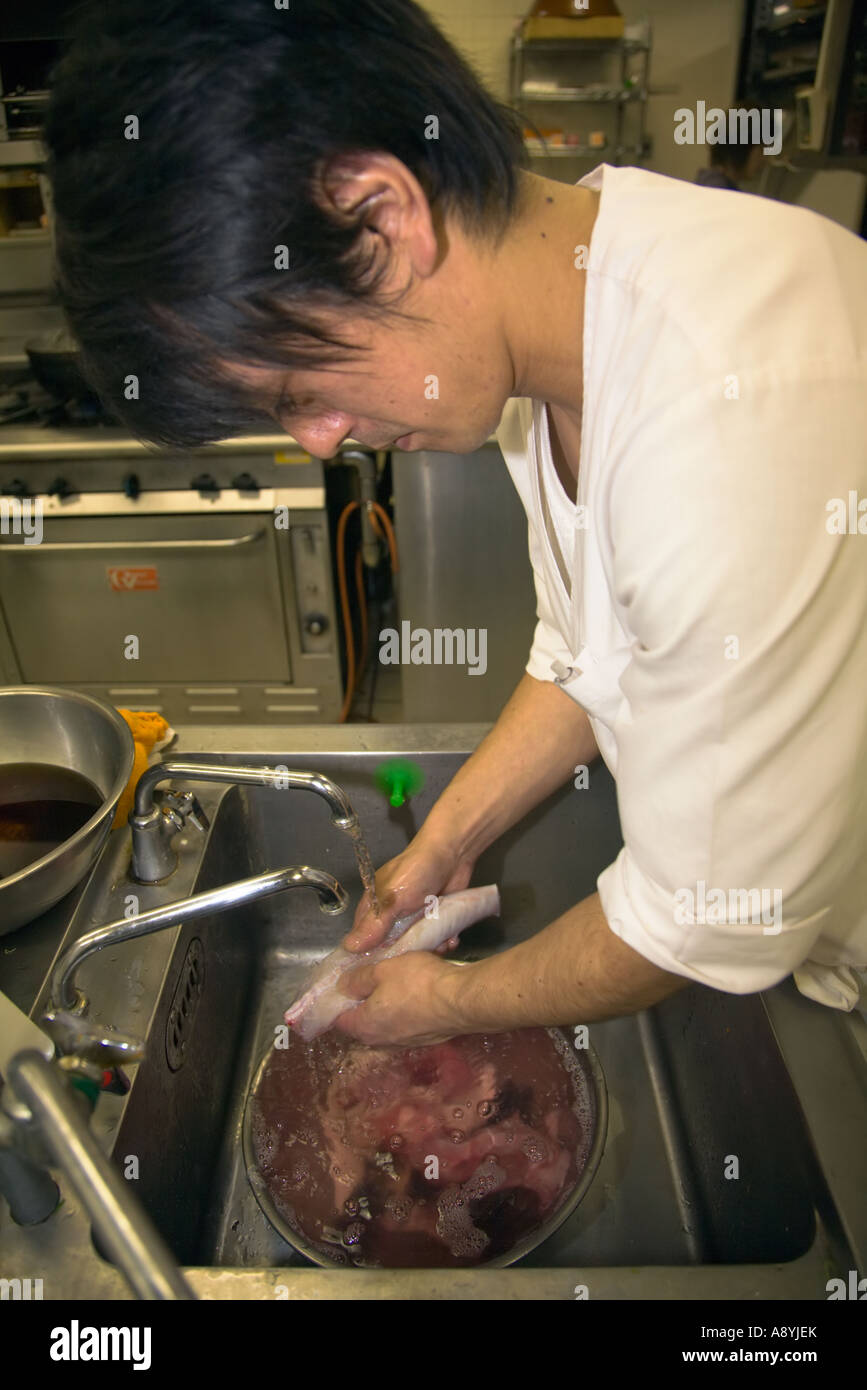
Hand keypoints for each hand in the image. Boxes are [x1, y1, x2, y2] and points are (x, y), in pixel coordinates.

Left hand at [333, 951, 465, 1046]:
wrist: (462, 1000)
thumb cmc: (419, 983)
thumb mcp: (381, 970)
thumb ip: (357, 979)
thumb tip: (343, 986)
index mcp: (365, 1027)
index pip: (338, 1018)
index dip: (337, 999)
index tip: (342, 982)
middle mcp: (383, 1040)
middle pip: (364, 1019)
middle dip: (365, 998)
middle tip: (371, 974)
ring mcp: (407, 1041)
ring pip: (388, 1018)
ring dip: (389, 1000)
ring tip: (397, 976)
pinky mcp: (426, 1037)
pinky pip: (408, 1019)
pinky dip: (408, 1005)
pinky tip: (418, 986)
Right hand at [342, 830, 475, 952]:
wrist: (454, 853)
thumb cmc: (418, 869)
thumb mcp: (393, 898)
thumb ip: (374, 924)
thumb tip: (350, 947)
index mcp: (373, 909)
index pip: (364, 941)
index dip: (371, 956)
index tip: (383, 968)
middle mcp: (391, 918)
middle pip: (392, 948)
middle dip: (406, 953)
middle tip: (419, 952)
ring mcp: (413, 920)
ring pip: (416, 946)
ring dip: (429, 948)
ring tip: (440, 943)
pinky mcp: (433, 920)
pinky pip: (436, 940)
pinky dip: (444, 941)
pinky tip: (451, 938)